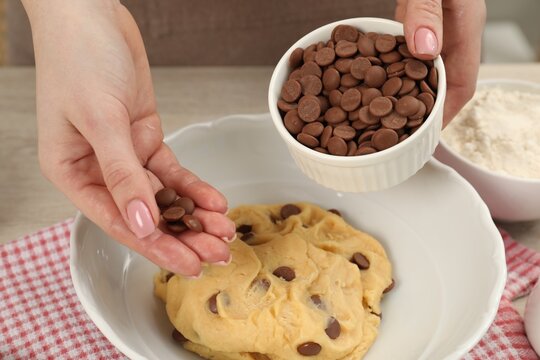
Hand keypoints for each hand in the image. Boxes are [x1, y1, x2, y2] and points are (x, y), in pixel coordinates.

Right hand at [23, 0, 234, 276]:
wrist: (92, 15)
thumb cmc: (79, 59)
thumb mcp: (100, 119)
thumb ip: (122, 174)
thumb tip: (141, 224)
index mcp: (73, 173)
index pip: (118, 222)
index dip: (156, 246)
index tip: (189, 265)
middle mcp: (98, 171)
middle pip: (145, 216)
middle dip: (183, 236)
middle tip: (218, 253)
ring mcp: (124, 157)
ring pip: (163, 198)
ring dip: (195, 215)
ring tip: (224, 231)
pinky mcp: (145, 139)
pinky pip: (173, 172)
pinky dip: (195, 186)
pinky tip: (216, 201)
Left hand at [395, 0, 485, 125]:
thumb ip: (427, 13)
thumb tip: (424, 51)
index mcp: (465, 27)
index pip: (463, 84)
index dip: (446, 113)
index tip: (427, 134)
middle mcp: (449, 32)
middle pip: (439, 84)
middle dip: (422, 109)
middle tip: (399, 132)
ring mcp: (430, 27)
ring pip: (419, 70)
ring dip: (403, 91)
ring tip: (383, 115)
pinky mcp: (412, 20)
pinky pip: (402, 52)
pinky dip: (388, 68)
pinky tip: (370, 81)